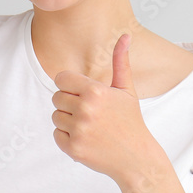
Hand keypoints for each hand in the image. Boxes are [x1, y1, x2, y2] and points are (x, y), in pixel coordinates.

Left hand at [51, 34, 161, 183]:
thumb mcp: (126, 90)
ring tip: (89, 126)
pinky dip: (67, 137)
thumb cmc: (130, 121)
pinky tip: (86, 138)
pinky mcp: (72, 148)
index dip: (70, 86)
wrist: (136, 157)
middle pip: (56, 98)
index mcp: (95, 91)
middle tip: (89, 113)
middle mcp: (84, 109)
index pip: (61, 79)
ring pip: (55, 116)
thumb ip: (121, 62)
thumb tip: (125, 35)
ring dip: (68, 121)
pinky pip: (56, 134)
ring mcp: (78, 130)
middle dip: (69, 103)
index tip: (81, 93)